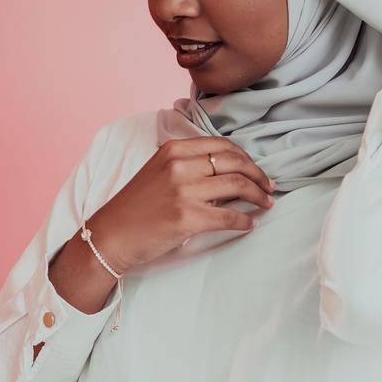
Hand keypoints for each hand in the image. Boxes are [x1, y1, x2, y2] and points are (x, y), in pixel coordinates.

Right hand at [84, 137, 277, 273]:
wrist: (111, 234)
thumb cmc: (136, 207)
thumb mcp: (161, 174)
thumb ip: (191, 169)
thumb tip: (230, 178)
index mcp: (175, 150)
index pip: (223, 146)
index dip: (247, 158)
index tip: (257, 171)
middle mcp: (181, 165)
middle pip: (235, 163)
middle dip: (259, 176)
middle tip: (270, 188)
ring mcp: (184, 191)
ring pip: (237, 186)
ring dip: (258, 196)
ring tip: (267, 204)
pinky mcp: (188, 217)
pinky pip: (229, 216)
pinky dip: (244, 220)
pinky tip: (249, 224)